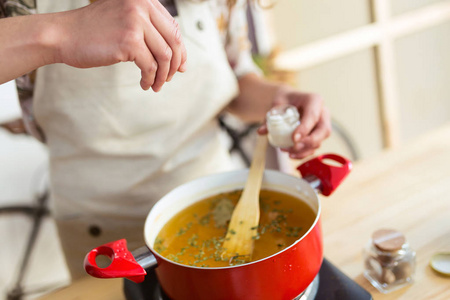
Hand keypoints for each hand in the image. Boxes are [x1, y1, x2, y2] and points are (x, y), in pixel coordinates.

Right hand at [55, 0, 186, 90]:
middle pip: (173, 41)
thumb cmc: (91, 30)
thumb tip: (175, 54)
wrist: (63, 35)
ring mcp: (135, 23)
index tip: (179, 65)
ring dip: (162, 75)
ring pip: (164, 56)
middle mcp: (141, 6)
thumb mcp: (123, 19)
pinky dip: (150, 79)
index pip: (173, 27)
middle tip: (169, 78)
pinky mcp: (128, 41)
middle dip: (174, 64)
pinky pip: (150, 66)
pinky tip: (144, 84)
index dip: (180, 49)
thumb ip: (147, 28)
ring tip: (155, 85)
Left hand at [258, 86, 330, 158]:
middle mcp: (322, 113)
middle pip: (324, 131)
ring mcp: (321, 126)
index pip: (313, 116)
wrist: (288, 101)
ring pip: (319, 141)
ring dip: (304, 150)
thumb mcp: (276, 104)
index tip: (294, 139)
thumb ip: (270, 117)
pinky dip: (303, 153)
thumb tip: (261, 131)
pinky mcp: (317, 136)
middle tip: (293, 147)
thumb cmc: (284, 100)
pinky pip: (313, 148)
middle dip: (309, 142)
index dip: (305, 128)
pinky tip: (291, 154)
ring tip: (287, 151)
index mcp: (314, 100)